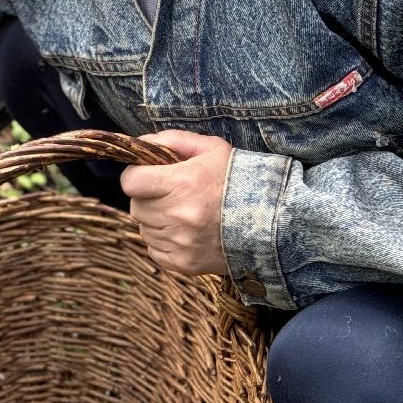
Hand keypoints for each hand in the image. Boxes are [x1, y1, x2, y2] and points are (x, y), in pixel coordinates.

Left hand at [119, 129, 232, 276]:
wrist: (271, 221)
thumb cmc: (238, 179)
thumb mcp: (210, 148)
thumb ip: (172, 140)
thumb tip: (141, 144)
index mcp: (182, 183)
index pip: (131, 181)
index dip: (137, 175)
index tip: (148, 174)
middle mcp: (178, 215)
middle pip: (136, 205)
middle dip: (148, 197)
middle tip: (171, 194)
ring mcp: (181, 242)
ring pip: (144, 228)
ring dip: (156, 219)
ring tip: (182, 213)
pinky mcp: (184, 263)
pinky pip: (154, 249)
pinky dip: (163, 241)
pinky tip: (184, 231)